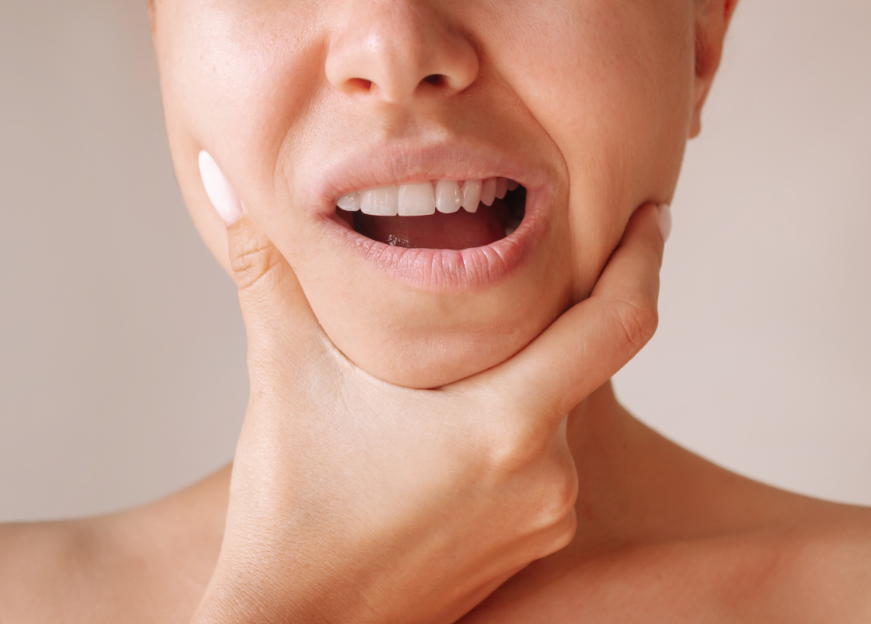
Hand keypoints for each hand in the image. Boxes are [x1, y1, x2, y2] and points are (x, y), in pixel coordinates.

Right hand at [192, 154, 666, 623]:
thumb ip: (269, 276)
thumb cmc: (294, 512)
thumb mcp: (284, 379)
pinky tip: (462, 416)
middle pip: (581, 364)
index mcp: (507, 423)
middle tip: (519, 270)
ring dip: (528, 375)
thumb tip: (234, 190)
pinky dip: (519, 423)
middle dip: (556, 314)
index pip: (618, 323)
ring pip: (559, 413)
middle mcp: (547, 475)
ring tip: (470, 352)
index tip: (650, 215)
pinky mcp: (529, 546)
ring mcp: (545, 518)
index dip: (642, 258)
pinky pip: (546, 461)